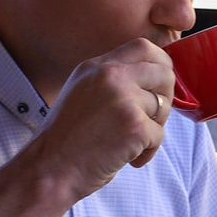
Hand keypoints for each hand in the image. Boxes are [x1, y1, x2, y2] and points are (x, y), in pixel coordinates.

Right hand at [16, 40, 176, 201]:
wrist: (49, 169)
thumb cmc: (67, 141)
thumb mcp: (83, 94)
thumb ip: (113, 81)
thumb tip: (156, 79)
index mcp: (96, 66)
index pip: (144, 47)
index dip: (161, 65)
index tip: (160, 86)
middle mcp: (110, 75)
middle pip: (164, 72)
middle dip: (166, 97)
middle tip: (151, 120)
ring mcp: (123, 98)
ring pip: (164, 106)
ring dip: (154, 129)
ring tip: (129, 144)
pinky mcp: (134, 125)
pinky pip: (159, 135)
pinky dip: (148, 152)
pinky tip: (127, 159)